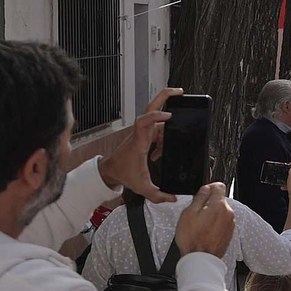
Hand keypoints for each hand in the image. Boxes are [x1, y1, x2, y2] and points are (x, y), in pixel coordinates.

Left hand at [99, 88, 180, 202]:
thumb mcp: (142, 188)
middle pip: (151, 107)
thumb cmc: (124, 174)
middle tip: (180, 92)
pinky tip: (162, 151)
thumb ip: (159, 195)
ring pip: (157, 118)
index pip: (145, 121)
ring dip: (167, 124)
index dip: (157, 115)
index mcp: (139, 141)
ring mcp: (143, 132)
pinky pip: (158, 129)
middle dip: (165, 97)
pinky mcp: (144, 135)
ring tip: (172, 134)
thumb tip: (173, 198)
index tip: (169, 115)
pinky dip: (164, 136)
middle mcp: (141, 133)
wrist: (110, 171)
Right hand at [175, 183, 234, 257]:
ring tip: (200, 224)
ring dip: (212, 213)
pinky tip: (205, 230)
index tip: (203, 192)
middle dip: (209, 202)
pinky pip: (222, 222)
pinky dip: (215, 223)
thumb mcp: (189, 213)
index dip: (209, 187)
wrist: (200, 258)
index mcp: (218, 206)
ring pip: (221, 211)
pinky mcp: (229, 232)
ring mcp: (230, 224)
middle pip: (220, 199)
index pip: (219, 186)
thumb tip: (205, 189)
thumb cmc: (192, 239)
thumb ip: (199, 198)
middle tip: (197, 212)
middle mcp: (228, 213)